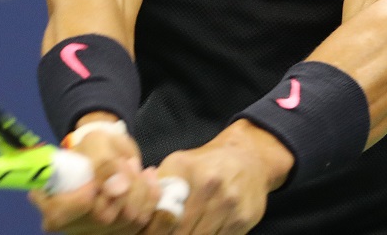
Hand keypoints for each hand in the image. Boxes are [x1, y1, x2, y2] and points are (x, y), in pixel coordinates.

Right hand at [30, 118, 162, 233]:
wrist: (110, 155)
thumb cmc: (95, 148)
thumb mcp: (96, 143)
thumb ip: (104, 163)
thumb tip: (117, 189)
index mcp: (52, 201)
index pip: (61, 214)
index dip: (82, 199)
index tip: (98, 179)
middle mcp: (70, 224)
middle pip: (102, 218)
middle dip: (123, 186)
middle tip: (128, 163)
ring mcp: (95, 232)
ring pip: (127, 221)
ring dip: (140, 190)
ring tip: (135, 167)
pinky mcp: (119, 232)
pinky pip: (143, 222)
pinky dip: (150, 198)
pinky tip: (148, 179)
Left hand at [143, 120, 291, 234]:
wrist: (250, 159)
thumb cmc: (207, 165)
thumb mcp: (179, 164)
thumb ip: (158, 185)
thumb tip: (137, 207)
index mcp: (185, 168)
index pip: (161, 211)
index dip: (151, 229)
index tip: (147, 233)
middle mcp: (208, 184)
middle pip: (179, 230)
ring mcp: (228, 203)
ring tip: (183, 233)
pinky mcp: (243, 218)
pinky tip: (200, 232)